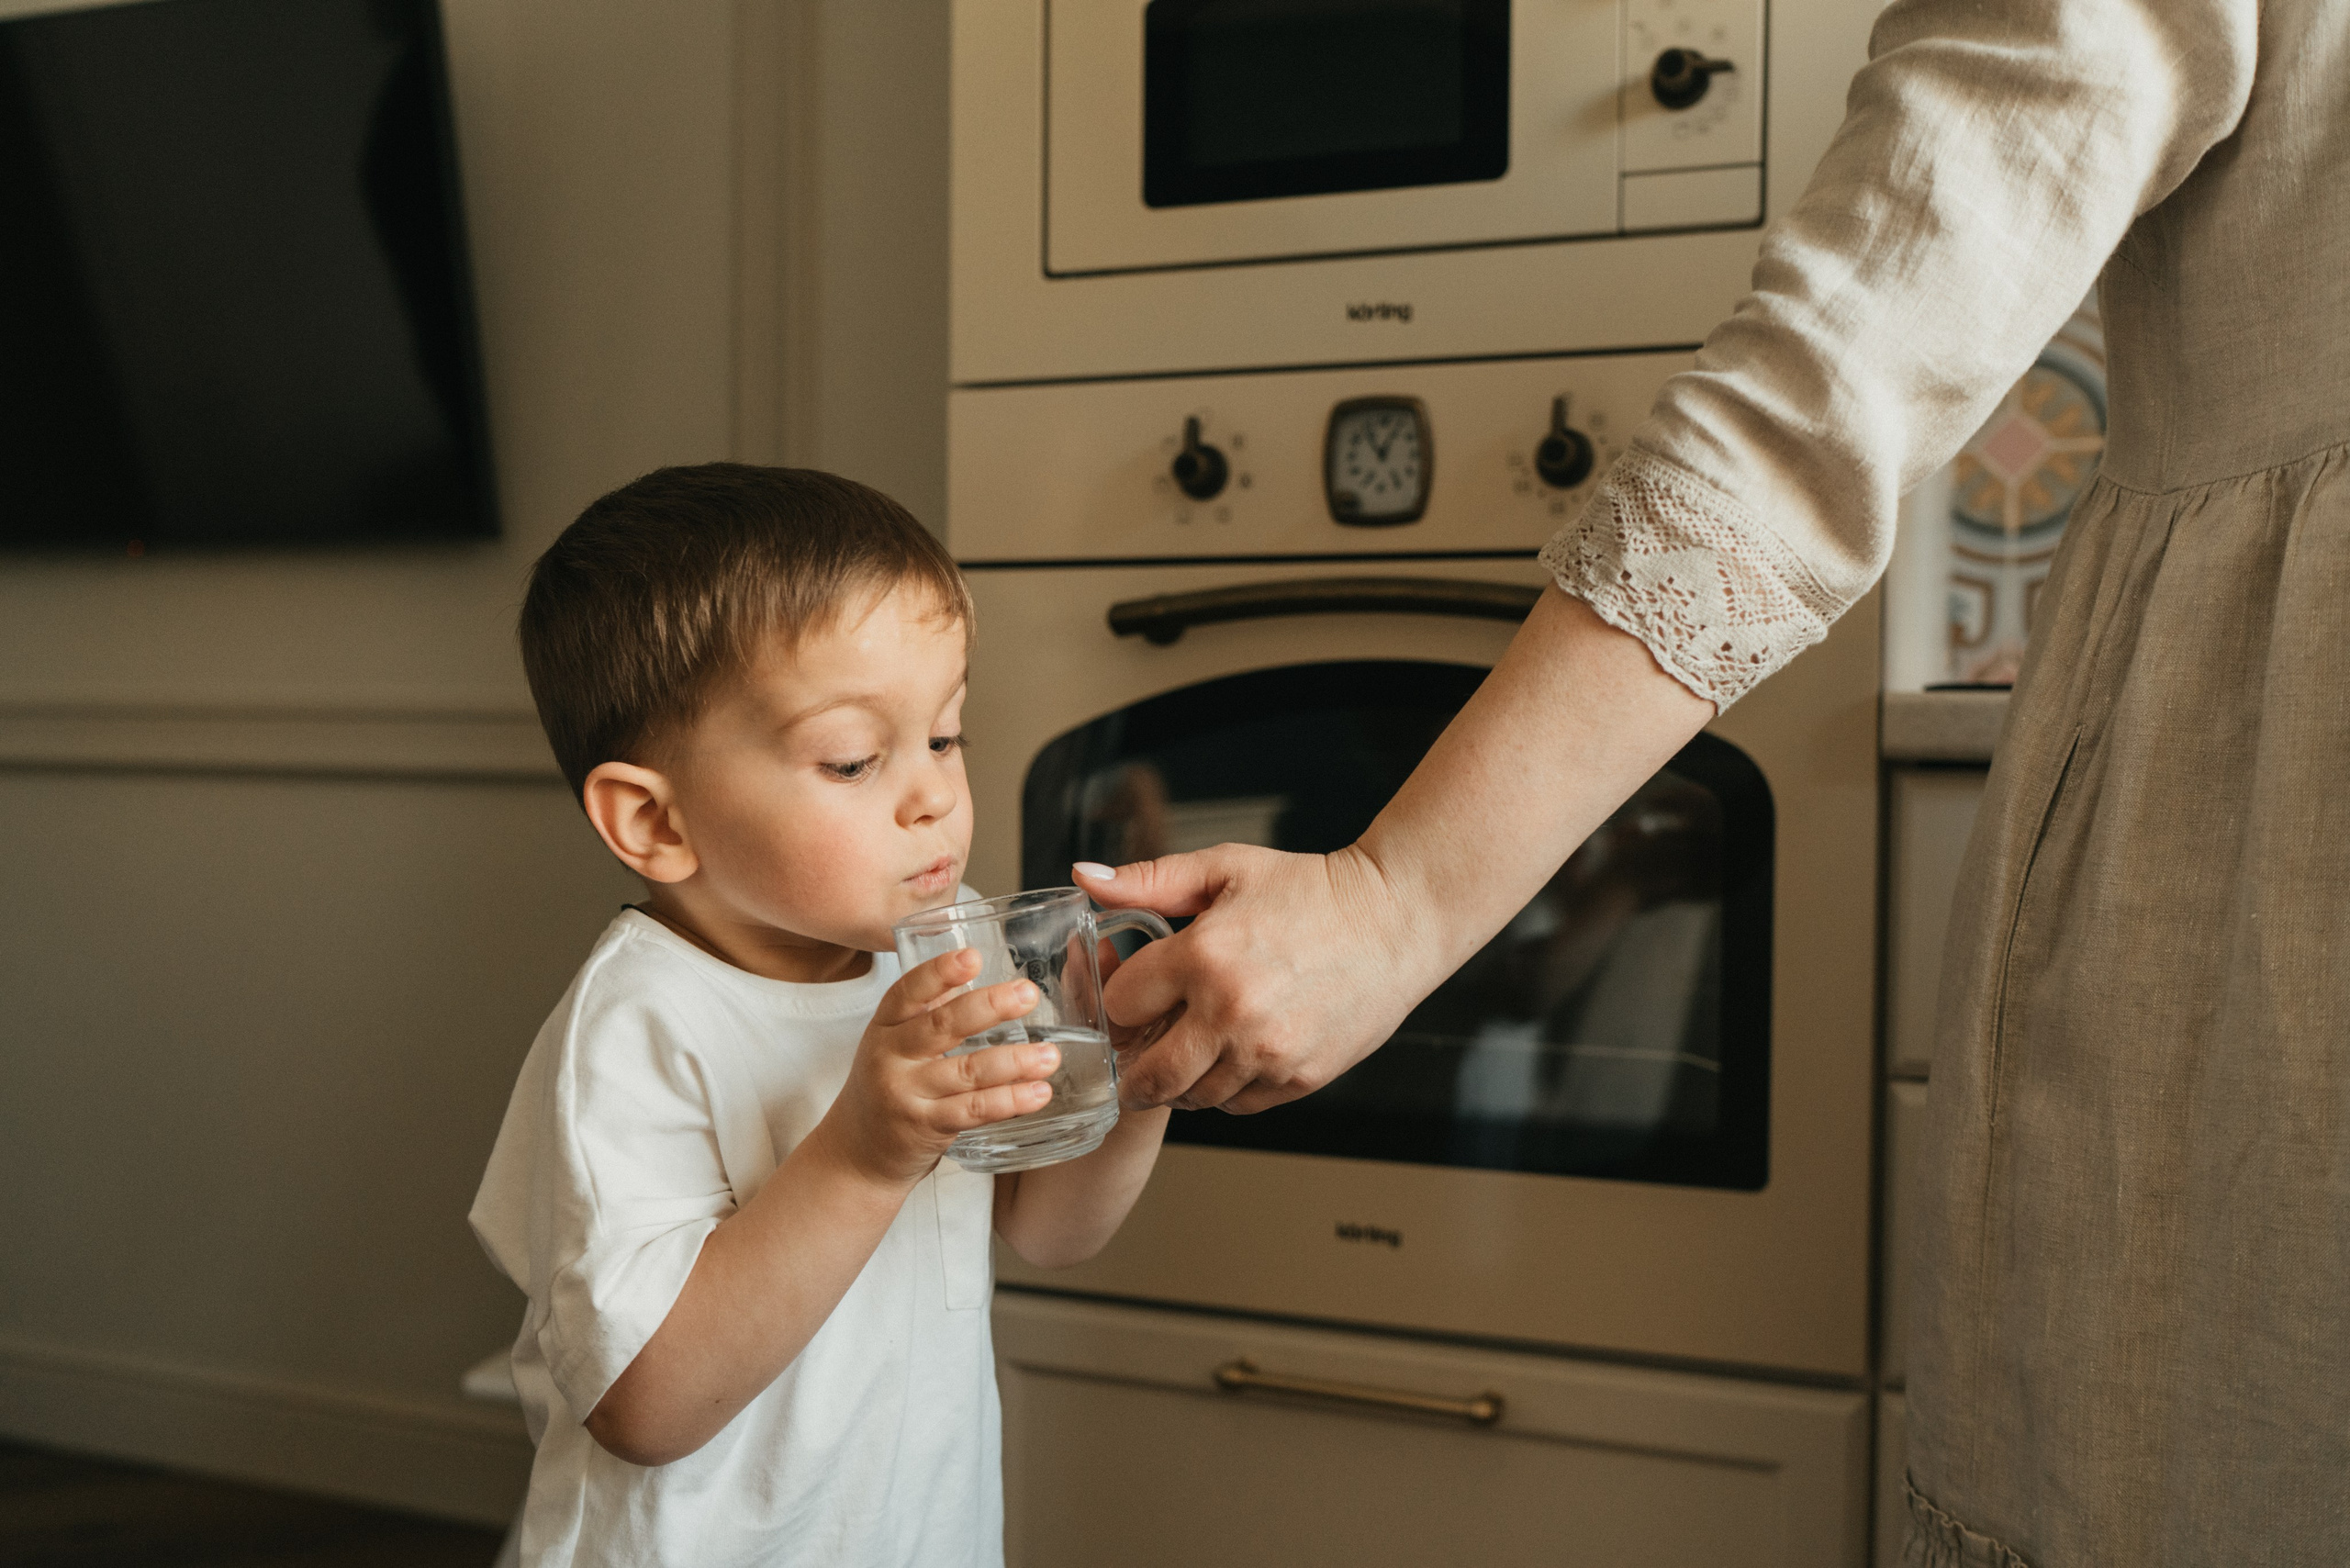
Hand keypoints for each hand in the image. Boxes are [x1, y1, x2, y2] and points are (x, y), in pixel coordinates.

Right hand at [823, 949, 1060, 1185]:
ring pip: (966, 1072)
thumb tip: (976, 973)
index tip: (972, 957)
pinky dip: (1010, 1101)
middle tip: (1028, 994)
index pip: (908, 992)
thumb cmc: (886, 1087)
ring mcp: (907, 1095)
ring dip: (1014, 1062)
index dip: (939, 973)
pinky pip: (974, 1111)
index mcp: (884, 1026)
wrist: (857, 1153)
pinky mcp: (926, 1127)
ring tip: (1049, 1055)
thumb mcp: (894, 1043)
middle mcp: (891, 1058)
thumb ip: (928, 1011)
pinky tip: (1038, 1092)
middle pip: (942, 1026)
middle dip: (989, 1007)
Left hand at [1074, 844, 1436, 1113]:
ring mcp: (1267, 1052)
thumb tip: (1085, 878)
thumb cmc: (1311, 890)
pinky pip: (1238, 1105)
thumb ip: (1149, 880)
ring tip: (1188, 1053)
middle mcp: (1230, 1012)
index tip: (1132, 998)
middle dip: (1132, 1070)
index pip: (1121, 1006)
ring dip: (1180, 1083)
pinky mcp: (1299, 1078)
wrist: (1395, 919)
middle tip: (1133, 1061)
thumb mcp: (1225, 868)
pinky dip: (1225, 1091)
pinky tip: (1231, 1059)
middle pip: (1147, 1075)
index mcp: (1203, 956)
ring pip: (1192, 1098)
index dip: (1120, 1001)